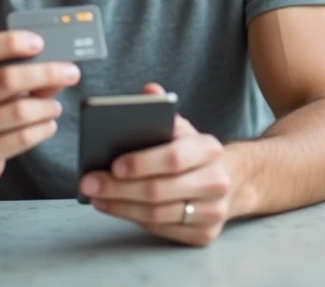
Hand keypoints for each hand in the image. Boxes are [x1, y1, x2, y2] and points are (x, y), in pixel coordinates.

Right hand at [0, 31, 80, 191]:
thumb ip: (20, 77)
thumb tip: (59, 69)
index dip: (12, 42)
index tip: (40, 43)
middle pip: (7, 78)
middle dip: (46, 73)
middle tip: (71, 73)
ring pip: (20, 110)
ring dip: (47, 106)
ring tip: (55, 107)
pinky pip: (22, 137)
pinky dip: (43, 128)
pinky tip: (48, 125)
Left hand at [79, 84, 232, 246]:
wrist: (234, 180)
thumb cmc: (194, 153)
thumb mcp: (183, 128)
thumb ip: (163, 111)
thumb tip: (149, 91)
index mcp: (210, 149)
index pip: (173, 158)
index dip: (141, 163)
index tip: (113, 164)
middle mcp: (216, 182)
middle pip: (159, 191)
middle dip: (118, 189)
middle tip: (90, 183)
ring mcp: (212, 211)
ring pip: (157, 215)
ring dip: (120, 206)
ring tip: (95, 196)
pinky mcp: (204, 234)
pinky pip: (161, 230)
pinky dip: (133, 219)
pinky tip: (113, 207)